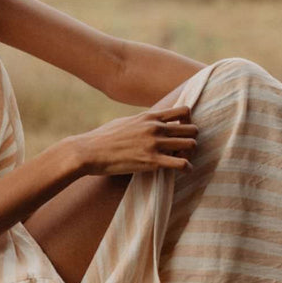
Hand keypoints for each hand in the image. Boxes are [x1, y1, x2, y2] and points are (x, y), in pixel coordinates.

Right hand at [70, 106, 198, 176]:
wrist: (89, 151)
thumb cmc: (103, 137)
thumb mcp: (125, 121)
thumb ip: (141, 121)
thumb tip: (148, 121)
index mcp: (149, 116)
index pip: (184, 111)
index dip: (188, 122)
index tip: (182, 132)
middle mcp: (155, 128)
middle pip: (192, 129)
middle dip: (191, 139)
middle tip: (183, 149)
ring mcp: (155, 144)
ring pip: (191, 145)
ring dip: (190, 154)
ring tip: (181, 160)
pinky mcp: (152, 161)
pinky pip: (183, 164)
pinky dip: (188, 168)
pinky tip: (184, 171)